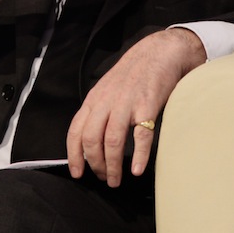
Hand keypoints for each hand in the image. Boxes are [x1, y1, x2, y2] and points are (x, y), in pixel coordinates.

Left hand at [66, 28, 206, 186]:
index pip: (76, 131)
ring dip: (112, 166)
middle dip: (95, 164)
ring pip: (112, 141)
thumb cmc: (134, 73)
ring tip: (116, 180)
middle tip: (103, 178)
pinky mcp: (148, 106)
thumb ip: (98, 110)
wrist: (159, 52)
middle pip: (91, 139)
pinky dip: (138, 156)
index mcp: (94, 99)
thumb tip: (91, 139)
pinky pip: (141, 135)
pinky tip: (137, 170)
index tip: (77, 173)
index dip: (74, 155)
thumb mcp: (107, 88)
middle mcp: (107, 102)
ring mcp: (127, 103)